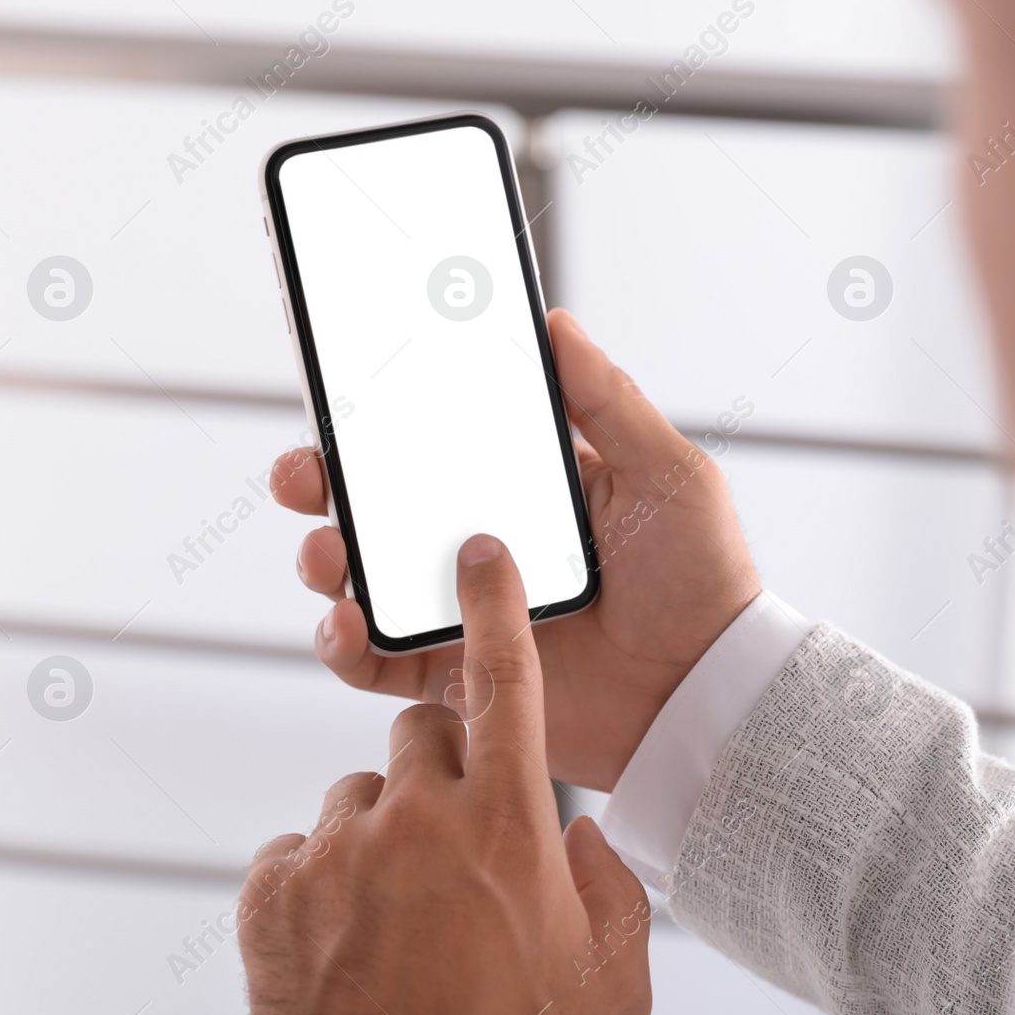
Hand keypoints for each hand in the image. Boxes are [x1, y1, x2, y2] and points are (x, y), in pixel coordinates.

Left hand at [239, 536, 651, 1014]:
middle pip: (420, 734)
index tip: (480, 555)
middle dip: (438, 773)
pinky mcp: (272, 895)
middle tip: (451, 843)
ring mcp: (337, 855)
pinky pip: (294, 852)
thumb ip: (606, 882)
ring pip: (355, 797)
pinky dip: (317, 884)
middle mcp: (419, 823)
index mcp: (510, 827)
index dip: (495, 608)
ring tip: (398, 916)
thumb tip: (579, 837)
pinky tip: (346, 941)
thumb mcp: (606, 969)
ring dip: (377, 837)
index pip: (506, 683)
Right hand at [272, 308, 759, 790]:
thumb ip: (609, 402)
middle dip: (324, 482)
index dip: (381, 416)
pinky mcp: (457, 676)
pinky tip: (346, 621)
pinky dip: (345, 645)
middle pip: (379, 506)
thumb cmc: (702, 580)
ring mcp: (464, 610)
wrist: (708, 693)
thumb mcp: (667, 475)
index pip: (436, 440)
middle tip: (305, 472)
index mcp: (525, 488)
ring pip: (365, 578)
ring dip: (326, 559)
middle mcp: (483, 544)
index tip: (340, 386)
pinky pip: (379, 663)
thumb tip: (556, 321)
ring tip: (328, 551)